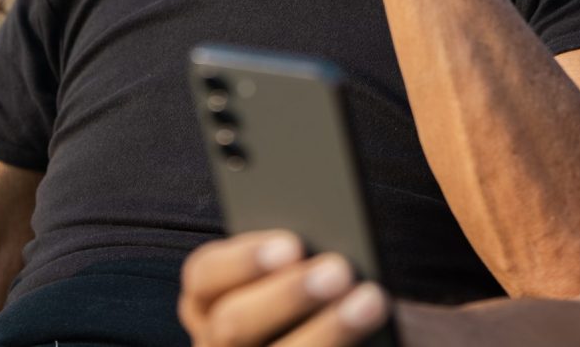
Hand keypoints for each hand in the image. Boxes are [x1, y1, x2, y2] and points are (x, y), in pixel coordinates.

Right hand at [178, 231, 390, 346]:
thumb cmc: (309, 300)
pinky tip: (374, 338)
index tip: (292, 243)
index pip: (204, 274)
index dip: (243, 259)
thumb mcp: (291, 275)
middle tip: (339, 269)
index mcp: (207, 301)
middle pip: (233, 324)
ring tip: (371, 300)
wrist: (326, 337)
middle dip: (287, 296)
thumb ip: (295, 260)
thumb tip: (326, 245)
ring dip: (326, 330)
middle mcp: (214, 343)